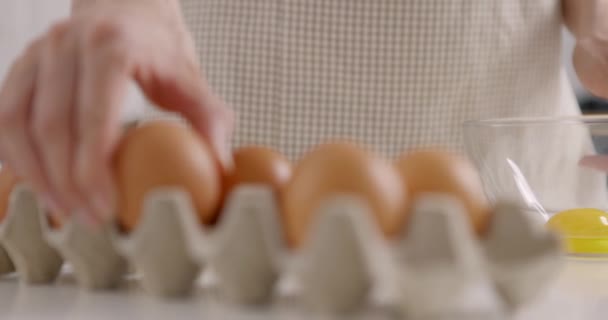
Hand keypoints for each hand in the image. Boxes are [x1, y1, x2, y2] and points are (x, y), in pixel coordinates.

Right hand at [0, 1, 232, 224]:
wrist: (127, 6)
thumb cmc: (161, 49)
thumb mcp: (192, 79)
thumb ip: (210, 120)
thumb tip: (220, 169)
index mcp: (112, 46)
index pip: (93, 117)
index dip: (93, 170)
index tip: (107, 208)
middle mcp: (66, 44)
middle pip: (51, 127)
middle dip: (66, 184)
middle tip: (89, 220)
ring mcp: (38, 52)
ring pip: (16, 124)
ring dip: (36, 176)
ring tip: (63, 211)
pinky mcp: (21, 66)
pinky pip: (5, 117)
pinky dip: (16, 155)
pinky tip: (39, 183)